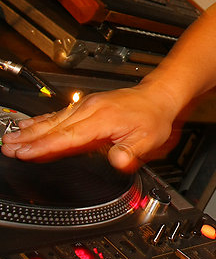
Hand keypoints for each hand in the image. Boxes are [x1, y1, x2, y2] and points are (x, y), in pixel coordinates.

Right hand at [0, 83, 180, 171]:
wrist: (158, 96)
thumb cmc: (154, 118)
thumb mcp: (149, 139)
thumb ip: (131, 152)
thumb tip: (118, 162)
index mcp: (103, 120)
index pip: (68, 137)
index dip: (45, 147)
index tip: (25, 153)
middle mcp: (91, 110)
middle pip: (55, 127)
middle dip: (29, 139)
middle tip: (7, 147)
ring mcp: (88, 106)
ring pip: (54, 120)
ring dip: (30, 130)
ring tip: (10, 138)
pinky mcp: (87, 106)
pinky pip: (59, 114)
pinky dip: (41, 120)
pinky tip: (28, 125)